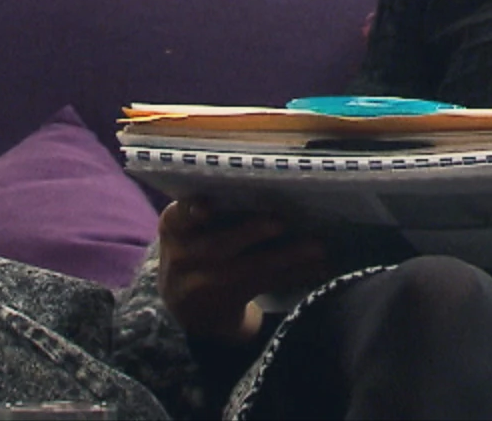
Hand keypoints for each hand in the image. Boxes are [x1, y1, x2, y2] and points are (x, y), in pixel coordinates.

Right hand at [156, 198, 330, 342]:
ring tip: (317, 248)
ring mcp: (198, 286)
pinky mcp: (221, 306)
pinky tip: (317, 267)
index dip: (192, 210)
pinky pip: (261, 286)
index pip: (179, 216)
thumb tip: (277, 184)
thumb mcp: (195, 228)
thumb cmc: (203, 246)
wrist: (188, 303)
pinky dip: (292, 275)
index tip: (208, 207)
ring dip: (286, 257)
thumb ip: (219, 209)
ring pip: (247, 270)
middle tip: (281, 222)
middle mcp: (181, 257)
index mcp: (174, 227)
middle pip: (217, 246)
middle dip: (250, 233)